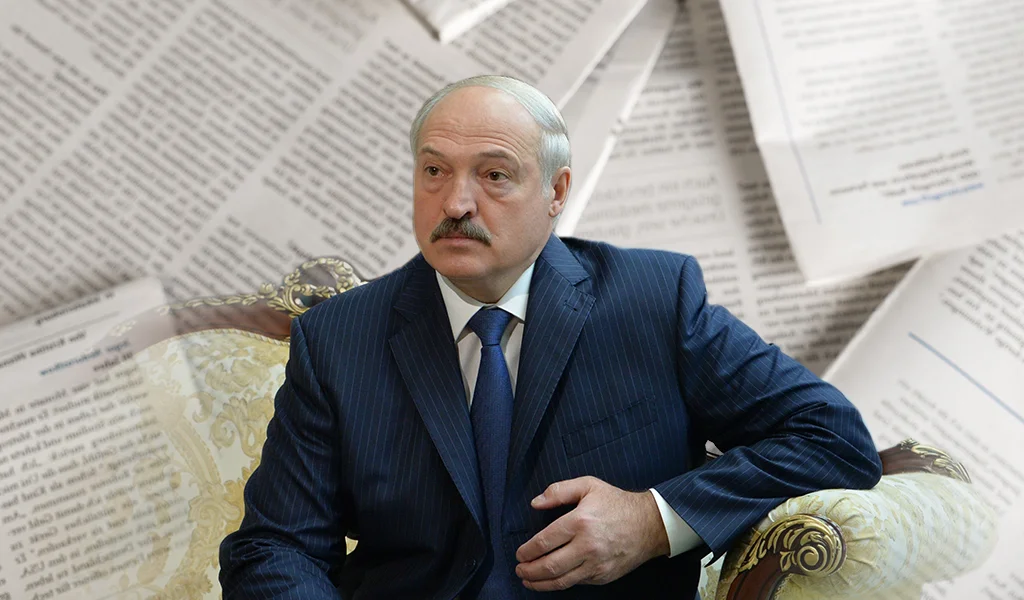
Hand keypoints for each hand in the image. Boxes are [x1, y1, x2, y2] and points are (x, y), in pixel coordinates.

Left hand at [514, 476, 669, 591]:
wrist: (649, 525)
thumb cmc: (617, 504)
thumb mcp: (588, 486)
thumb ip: (559, 491)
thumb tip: (536, 503)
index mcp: (580, 522)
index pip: (545, 542)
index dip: (527, 551)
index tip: (519, 553)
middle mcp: (587, 546)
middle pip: (549, 565)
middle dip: (529, 570)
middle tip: (519, 569)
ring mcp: (596, 564)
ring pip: (561, 581)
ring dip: (540, 583)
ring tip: (528, 580)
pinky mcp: (603, 576)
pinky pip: (576, 583)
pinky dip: (561, 583)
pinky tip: (552, 579)